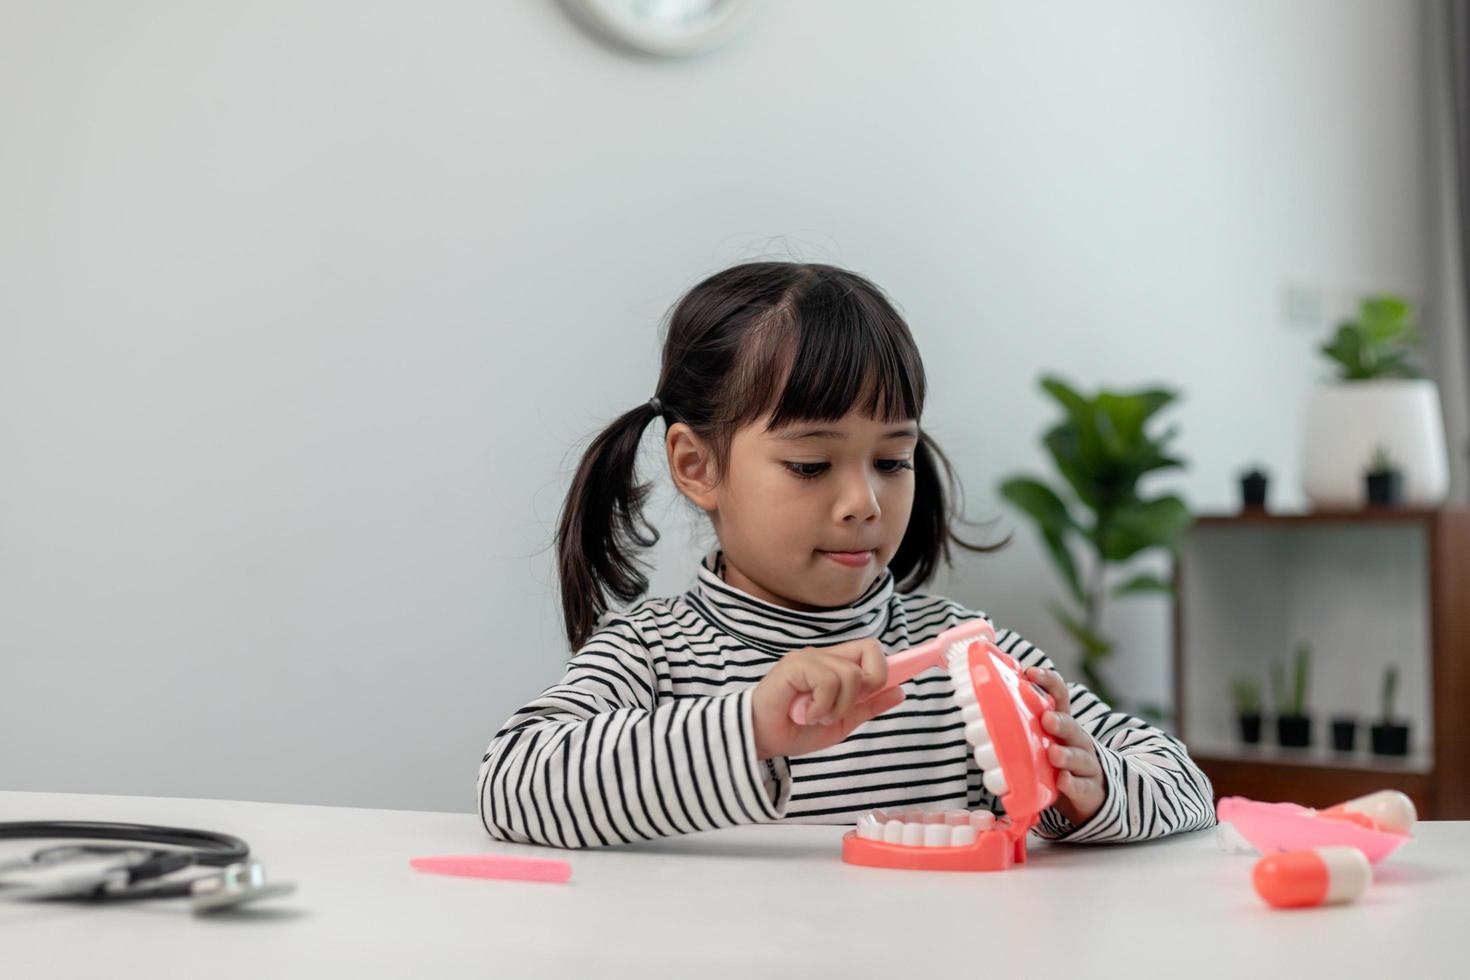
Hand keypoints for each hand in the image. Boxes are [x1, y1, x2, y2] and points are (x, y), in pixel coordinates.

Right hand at [752, 639, 904, 759]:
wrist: (760, 741)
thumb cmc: (794, 729)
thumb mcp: (841, 723)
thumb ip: (868, 707)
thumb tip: (900, 692)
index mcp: (837, 667)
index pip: (872, 653)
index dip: (896, 660)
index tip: (923, 662)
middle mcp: (826, 656)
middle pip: (871, 650)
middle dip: (870, 682)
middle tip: (847, 706)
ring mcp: (810, 657)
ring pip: (851, 674)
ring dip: (838, 706)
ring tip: (816, 716)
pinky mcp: (796, 664)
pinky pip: (829, 681)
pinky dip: (821, 706)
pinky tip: (804, 714)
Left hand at [1025, 666, 1105, 827]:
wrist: (1087, 791)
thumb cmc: (1055, 758)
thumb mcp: (1040, 738)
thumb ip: (1020, 721)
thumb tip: (981, 699)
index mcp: (1062, 722)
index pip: (1059, 695)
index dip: (1048, 682)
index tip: (1031, 673)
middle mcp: (1076, 740)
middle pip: (1072, 727)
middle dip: (1060, 722)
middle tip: (1047, 719)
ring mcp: (1085, 765)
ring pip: (1079, 757)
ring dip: (1066, 755)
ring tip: (1054, 754)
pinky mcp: (1087, 789)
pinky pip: (1081, 787)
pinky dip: (1072, 784)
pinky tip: (1063, 781)